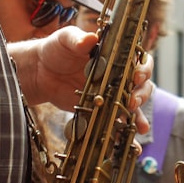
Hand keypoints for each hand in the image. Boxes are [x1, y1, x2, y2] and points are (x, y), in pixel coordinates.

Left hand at [8, 27, 154, 132]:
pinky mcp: (101, 109)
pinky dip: (126, 132)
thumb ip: (78, 39)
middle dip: (142, 93)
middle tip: (132, 101)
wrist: (40, 72)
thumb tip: (90, 38)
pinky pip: (117, 120)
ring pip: (134, 104)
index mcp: (115, 54)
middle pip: (142, 84)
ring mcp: (111, 93)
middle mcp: (118, 74)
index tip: (136, 76)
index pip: (139, 60)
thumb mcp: (66, 39)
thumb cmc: (56, 49)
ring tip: (140, 126)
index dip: (143, 68)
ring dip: (139, 114)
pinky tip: (134, 143)